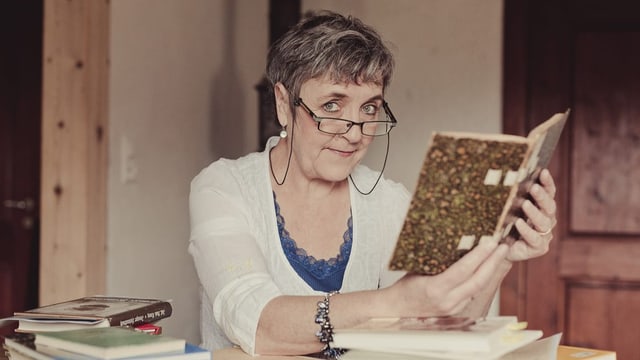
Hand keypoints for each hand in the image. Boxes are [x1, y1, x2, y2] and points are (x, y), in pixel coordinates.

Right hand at [388, 240, 508, 317]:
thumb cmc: (404, 288)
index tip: (491, 242)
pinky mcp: (456, 311)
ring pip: (478, 288)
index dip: (479, 256)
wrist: (396, 310)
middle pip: (478, 281)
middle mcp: (447, 301)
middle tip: (503, 246)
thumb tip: (456, 242)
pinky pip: (472, 294)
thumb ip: (437, 260)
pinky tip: (486, 269)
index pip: (463, 270)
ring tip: (498, 254)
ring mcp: (453, 308)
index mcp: (435, 288)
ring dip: (490, 271)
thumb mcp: (417, 269)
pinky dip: (481, 280)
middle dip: (493, 262)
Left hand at [506, 169, 556, 261]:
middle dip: (542, 196)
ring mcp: (544, 235)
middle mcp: (547, 220)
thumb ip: (514, 196)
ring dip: (534, 213)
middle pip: (549, 207)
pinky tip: (519, 223)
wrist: (500, 248)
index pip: (549, 193)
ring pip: (543, 223)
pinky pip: (535, 239)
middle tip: (534, 187)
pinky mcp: (539, 247)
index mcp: (542, 208)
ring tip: (525, 204)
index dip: (547, 182)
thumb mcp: (509, 208)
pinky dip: (527, 230)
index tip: (542, 171)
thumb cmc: (506, 224)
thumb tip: (510, 175)